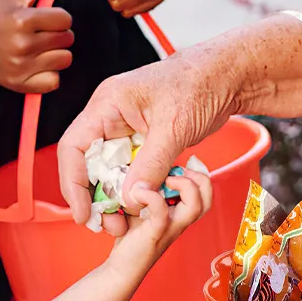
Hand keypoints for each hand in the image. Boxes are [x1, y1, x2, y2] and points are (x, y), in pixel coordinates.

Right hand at [0, 0, 79, 92]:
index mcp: (22, 20)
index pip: (65, 19)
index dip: (58, 16)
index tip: (44, 17)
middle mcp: (22, 45)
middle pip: (67, 40)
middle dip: (57, 33)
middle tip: (40, 32)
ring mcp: (21, 66)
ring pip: (64, 60)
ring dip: (56, 53)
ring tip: (39, 47)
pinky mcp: (19, 83)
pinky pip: (54, 82)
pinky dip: (49, 74)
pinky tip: (37, 64)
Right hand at [57, 47, 240, 235]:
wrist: (227, 76)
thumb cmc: (200, 85)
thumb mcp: (174, 128)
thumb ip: (150, 164)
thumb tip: (130, 198)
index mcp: (107, 104)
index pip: (74, 148)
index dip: (73, 184)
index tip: (84, 213)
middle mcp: (110, 115)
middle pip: (88, 162)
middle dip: (96, 196)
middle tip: (109, 224)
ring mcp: (126, 126)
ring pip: (109, 168)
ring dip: (116, 195)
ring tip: (126, 221)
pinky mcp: (143, 137)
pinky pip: (130, 167)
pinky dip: (134, 186)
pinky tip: (141, 204)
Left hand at [107, 160, 213, 272]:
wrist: (122, 269)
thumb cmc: (132, 237)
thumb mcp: (142, 207)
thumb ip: (149, 189)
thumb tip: (143, 165)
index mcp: (180, 213)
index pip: (205, 191)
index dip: (198, 174)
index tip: (177, 166)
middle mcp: (180, 220)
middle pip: (208, 198)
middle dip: (199, 178)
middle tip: (177, 172)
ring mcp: (170, 227)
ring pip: (195, 206)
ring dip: (184, 185)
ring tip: (165, 180)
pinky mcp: (155, 232)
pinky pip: (162, 211)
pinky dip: (151, 196)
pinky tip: (138, 192)